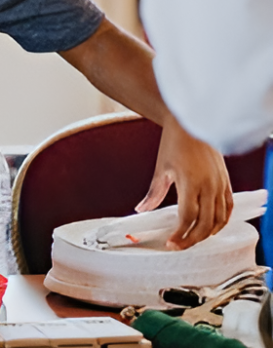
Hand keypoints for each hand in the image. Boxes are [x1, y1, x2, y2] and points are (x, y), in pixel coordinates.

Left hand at [139, 122, 232, 248]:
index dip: (180, 233)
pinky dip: (222, 221)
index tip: (171, 243)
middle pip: (205, 223)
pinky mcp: (226, 181)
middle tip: (178, 246)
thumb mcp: (161, 169)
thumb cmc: (175, 142)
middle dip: (192, 239)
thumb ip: (153, 193)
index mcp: (191, 182)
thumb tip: (141, 210)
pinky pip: (228, 207)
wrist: (193, 124)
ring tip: (192, 239)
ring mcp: (220, 184)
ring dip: (207, 233)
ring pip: (219, 218)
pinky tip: (212, 228)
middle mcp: (209, 185)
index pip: (188, 217)